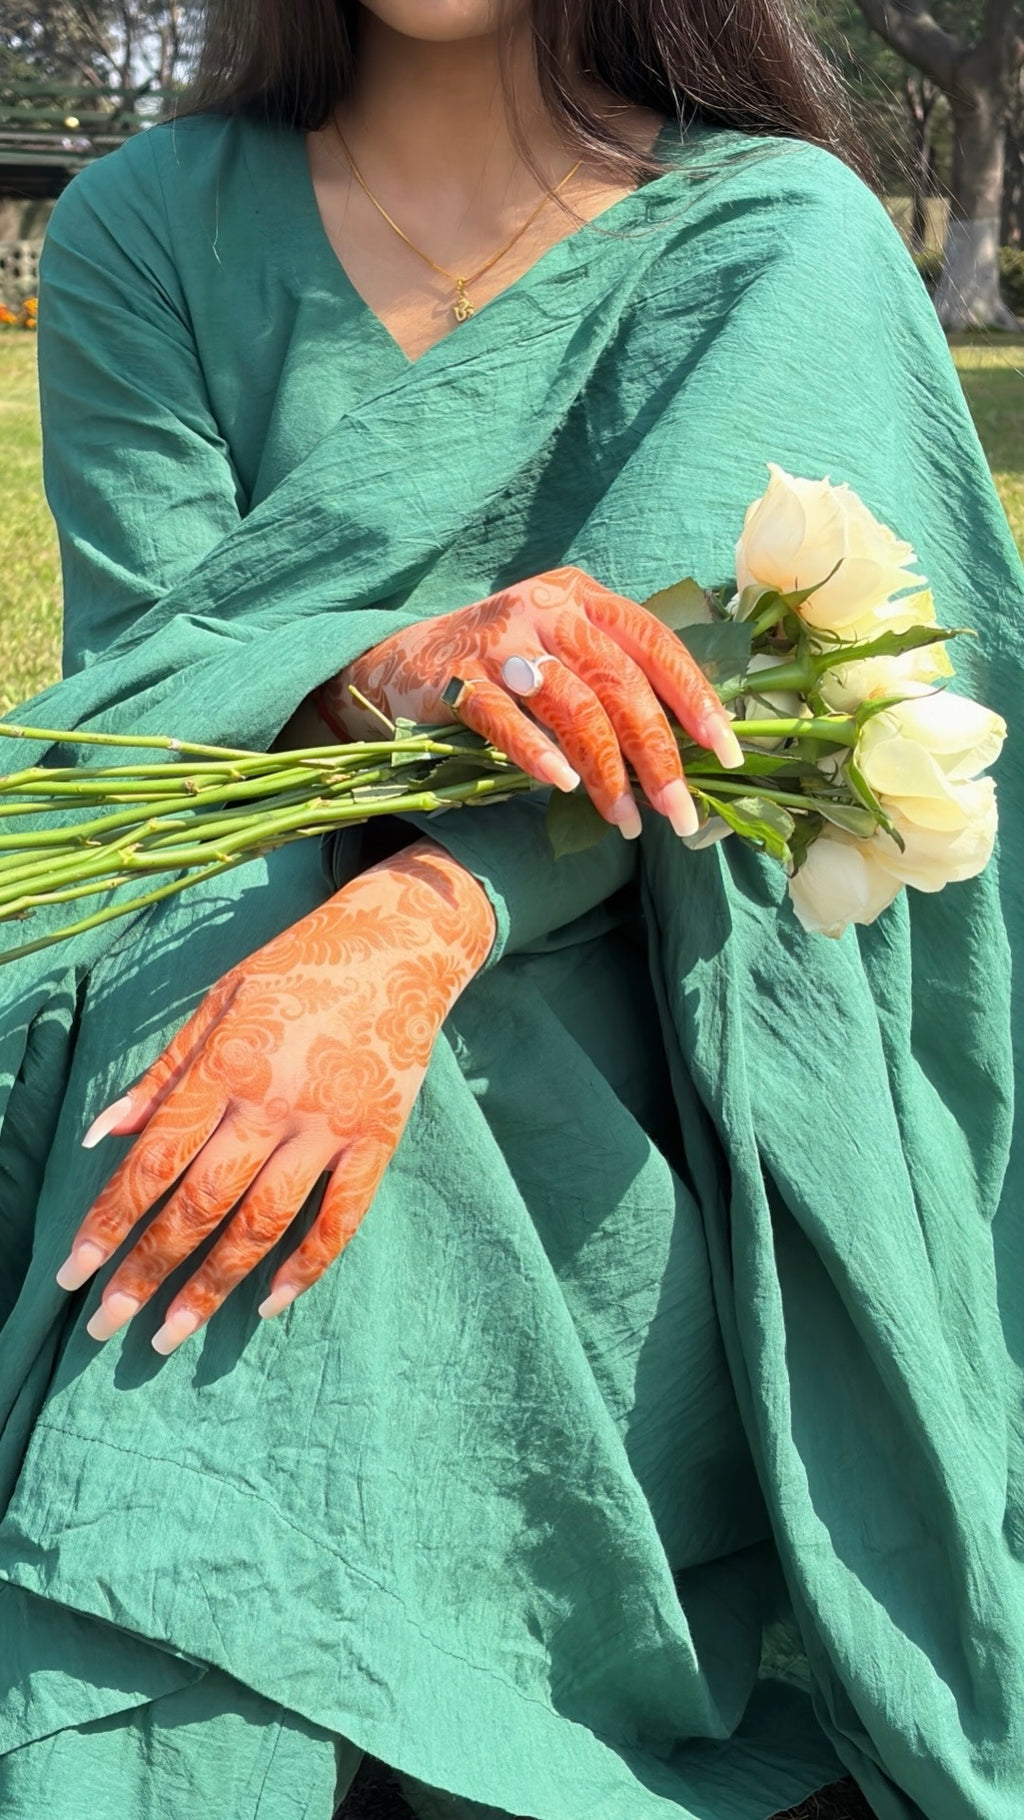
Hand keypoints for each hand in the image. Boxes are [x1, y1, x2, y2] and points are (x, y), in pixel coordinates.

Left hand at [56, 844, 494, 1352]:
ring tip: (170, 1334)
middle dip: (148, 1271)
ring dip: (213, 1286)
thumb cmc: (295, 970)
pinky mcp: (378, 1139)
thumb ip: (160, 1076)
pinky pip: (341, 1218)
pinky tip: (271, 1303)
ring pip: (263, 1224)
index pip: (153, 1162)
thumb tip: (96, 1138)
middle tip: (109, 1326)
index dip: (109, 1222)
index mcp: (225, 1065)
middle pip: (200, 1205)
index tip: (74, 1273)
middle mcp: (273, 1102)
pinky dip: (307, 1267)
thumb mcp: (217, 1003)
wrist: (399, 947)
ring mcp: (330, 1125)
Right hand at [317, 566, 742, 839]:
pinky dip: (538, 754)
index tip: (725, 752)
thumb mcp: (562, 650)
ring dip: (606, 772)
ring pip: (572, 705)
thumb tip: (685, 748)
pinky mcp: (458, 677)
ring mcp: (501, 640)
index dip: (694, 698)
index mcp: (584, 598)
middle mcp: (548, 609)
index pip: (655, 643)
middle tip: (679, 813)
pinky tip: (562, 786)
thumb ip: (614, 676)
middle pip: (620, 682)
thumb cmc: (501, 666)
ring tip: (624, 822)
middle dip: (656, 756)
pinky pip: (507, 718)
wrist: (398, 663)